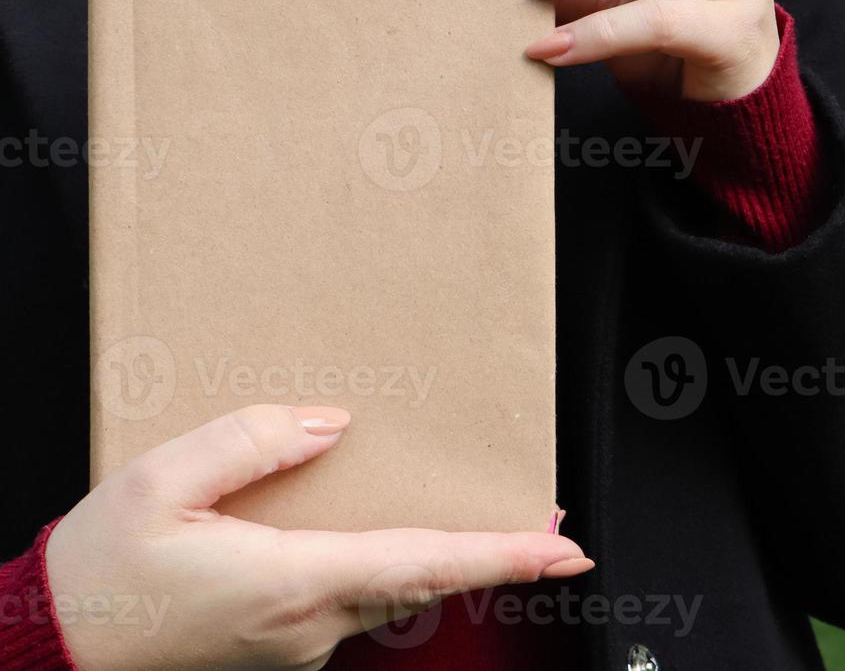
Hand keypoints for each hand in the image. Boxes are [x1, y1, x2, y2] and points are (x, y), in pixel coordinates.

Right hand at [45, 405, 591, 670]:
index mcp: (293, 581)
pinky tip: (371, 537)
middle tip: (548, 530)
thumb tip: (328, 424)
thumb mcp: (156, 484)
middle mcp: (309, 624)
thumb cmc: (97, 575)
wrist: (48, 653)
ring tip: (478, 522)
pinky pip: (350, 604)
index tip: (565, 552)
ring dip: (433, 561)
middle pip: (422, 580)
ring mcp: (297, 646)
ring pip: (388, 593)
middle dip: (489, 556)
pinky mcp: (279, 650)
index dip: (503, 558)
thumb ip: (247, 442)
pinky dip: (379, 571)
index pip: (426, 564)